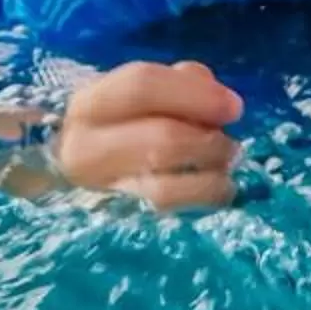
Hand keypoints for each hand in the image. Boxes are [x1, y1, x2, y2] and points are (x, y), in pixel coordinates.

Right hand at [53, 61, 242, 209]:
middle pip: (160, 140)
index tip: (234, 106)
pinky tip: (217, 192)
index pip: (141, 86)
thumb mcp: (136, 94)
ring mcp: (103, 193)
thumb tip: (217, 97)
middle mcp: (87, 150)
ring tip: (226, 170)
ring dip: (210, 178)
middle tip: (232, 144)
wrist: (76, 173)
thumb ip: (177, 84)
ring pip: (164, 189)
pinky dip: (203, 202)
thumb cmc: (117, 125)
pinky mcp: (121, 225)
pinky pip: (169, 217)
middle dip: (208, 140)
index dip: (194, 94)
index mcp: (89, 104)